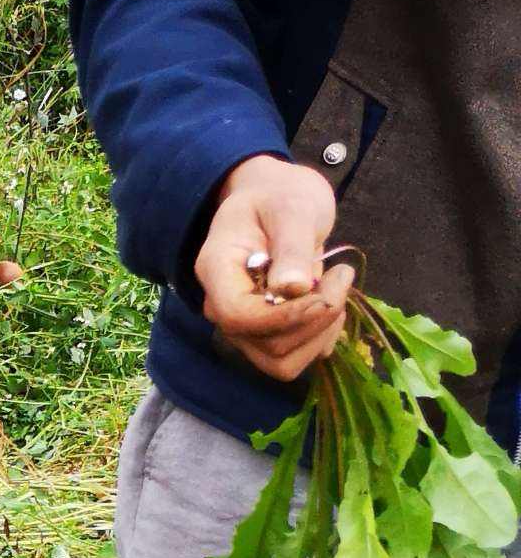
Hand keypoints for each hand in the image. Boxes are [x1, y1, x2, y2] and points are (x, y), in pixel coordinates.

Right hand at [195, 155, 353, 380]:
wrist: (276, 201)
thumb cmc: (279, 196)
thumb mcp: (291, 207)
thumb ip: (291, 245)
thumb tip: (293, 288)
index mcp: (216, 271)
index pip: (238, 316)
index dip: (285, 317)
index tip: (328, 293)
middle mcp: (223, 307)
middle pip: (265, 345)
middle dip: (315, 320)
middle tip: (342, 274)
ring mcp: (244, 326)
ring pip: (281, 361)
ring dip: (321, 332)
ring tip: (337, 288)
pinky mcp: (266, 336)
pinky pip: (295, 358)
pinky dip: (322, 337)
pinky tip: (331, 302)